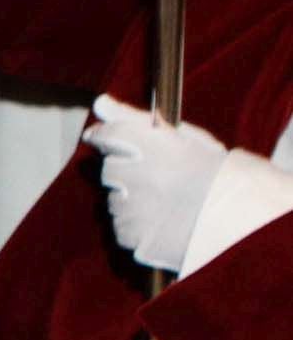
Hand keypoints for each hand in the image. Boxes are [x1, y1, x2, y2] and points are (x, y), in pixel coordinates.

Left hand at [88, 99, 232, 274]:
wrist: (239, 217)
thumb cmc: (216, 173)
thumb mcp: (184, 137)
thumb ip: (134, 120)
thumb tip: (100, 103)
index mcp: (142, 144)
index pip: (107, 135)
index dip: (108, 137)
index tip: (108, 138)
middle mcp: (128, 175)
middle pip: (111, 171)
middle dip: (129, 172)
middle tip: (162, 177)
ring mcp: (127, 209)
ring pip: (117, 202)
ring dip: (134, 200)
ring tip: (171, 202)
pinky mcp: (129, 236)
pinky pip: (124, 229)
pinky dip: (139, 226)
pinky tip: (166, 221)